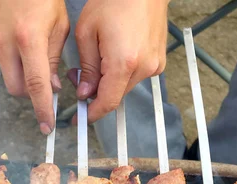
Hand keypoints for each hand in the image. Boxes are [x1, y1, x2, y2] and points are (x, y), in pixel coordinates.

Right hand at [0, 0, 69, 134]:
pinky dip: (8, 58)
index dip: (42, 109)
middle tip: (42, 80)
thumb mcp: (59, 26)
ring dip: (19, 72)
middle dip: (30, 91)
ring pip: (6, 75)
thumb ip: (53, 60)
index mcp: (29, 39)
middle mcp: (4, 42)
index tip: (46, 125)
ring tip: (27, 47)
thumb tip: (50, 89)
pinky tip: (14, 39)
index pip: (36, 85)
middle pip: (17, 89)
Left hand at [69, 0, 168, 122]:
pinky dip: (121, 73)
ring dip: (108, 82)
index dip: (91, 114)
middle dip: (95, 93)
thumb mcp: (87, 33)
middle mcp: (144, 67)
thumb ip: (86, 68)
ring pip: (125, 86)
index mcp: (124, 63)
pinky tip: (112, 54)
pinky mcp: (159, 60)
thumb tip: (86, 93)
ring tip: (95, 60)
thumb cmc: (114, 0)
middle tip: (78, 78)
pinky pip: (135, 75)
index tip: (80, 119)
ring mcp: (154, 64)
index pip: (107, 102)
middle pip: (116, 96)